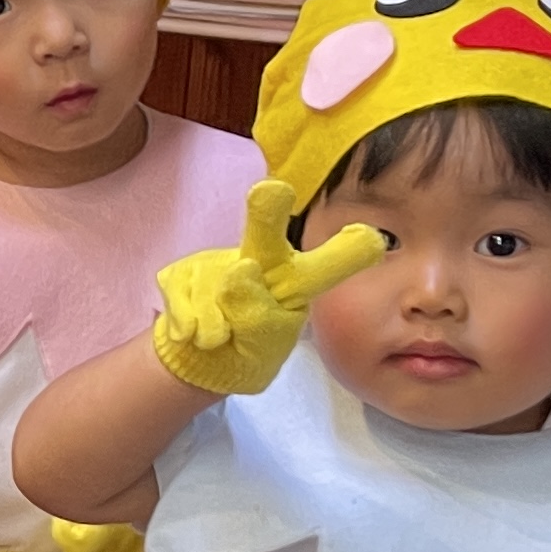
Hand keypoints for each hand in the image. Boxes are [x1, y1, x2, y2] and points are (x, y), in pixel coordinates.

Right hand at [149, 181, 390, 398]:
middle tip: (272, 190)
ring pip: (212, 285)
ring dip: (213, 324)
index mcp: (293, 283)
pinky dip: (189, 326)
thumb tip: (240, 272)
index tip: (370, 239)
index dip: (345, 252)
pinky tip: (194, 334)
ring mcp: (215, 263)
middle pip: (265, 235)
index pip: (324, 268)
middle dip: (267, 213)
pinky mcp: (180, 273)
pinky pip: (183, 301)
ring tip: (218, 339)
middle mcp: (259, 261)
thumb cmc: (246, 348)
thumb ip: (259, 319)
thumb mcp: (263, 348)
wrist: (198, 361)